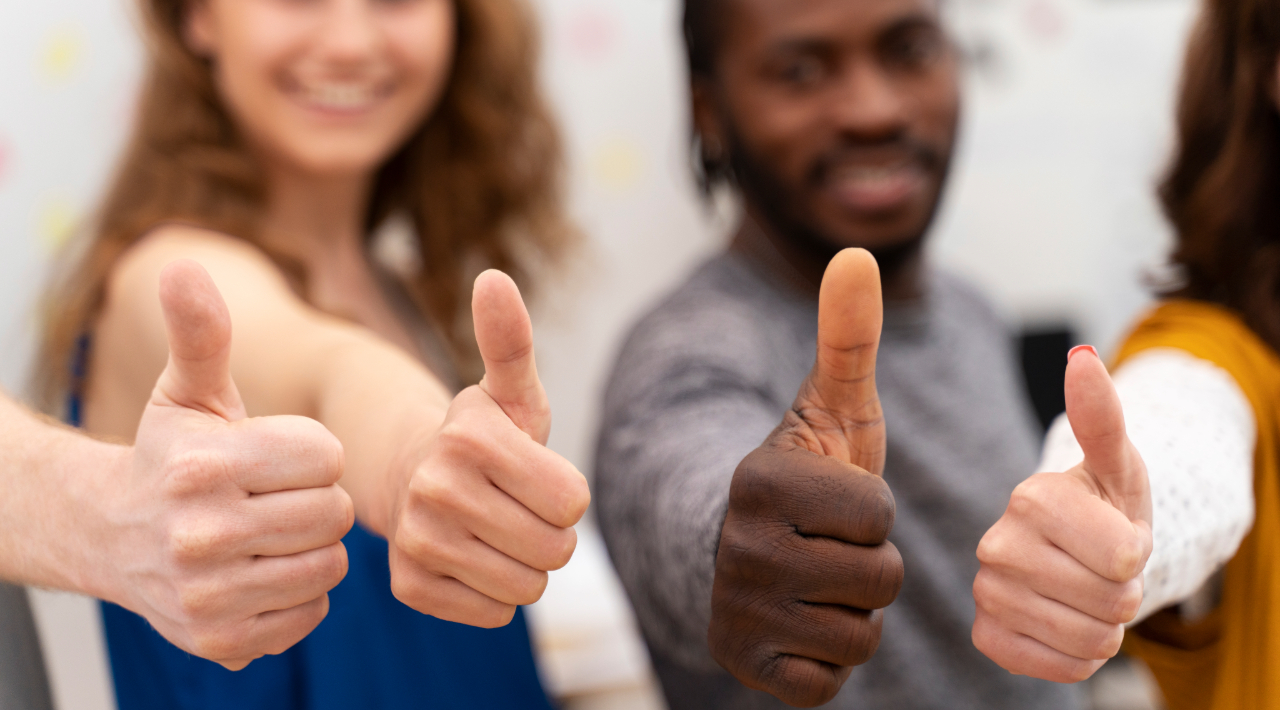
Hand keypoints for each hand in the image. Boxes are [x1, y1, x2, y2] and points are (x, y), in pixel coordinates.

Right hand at [104, 260, 353, 669]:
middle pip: (334, 513)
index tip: (279, 455)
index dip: (315, 452)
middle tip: (276, 496)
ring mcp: (208, 594)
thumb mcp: (188, 391)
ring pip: (329, 566)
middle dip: (317, 499)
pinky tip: (263, 571)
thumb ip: (202, 332)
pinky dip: (300, 594)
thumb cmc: (172, 454)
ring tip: (272, 532)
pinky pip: (311, 614)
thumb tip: (183, 266)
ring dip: (313, 547)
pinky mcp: (220, 641)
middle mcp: (201, 534)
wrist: (112, 535)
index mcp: (205, 466)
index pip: (329, 457)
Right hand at [386, 270, 590, 626]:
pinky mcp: (408, 586)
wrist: (410, 476)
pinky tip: (470, 557)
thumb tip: (494, 277)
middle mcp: (435, 489)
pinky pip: (494, 612)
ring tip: (496, 531)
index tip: (535, 474)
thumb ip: (511, 341)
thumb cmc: (483, 436)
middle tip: (517, 506)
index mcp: (470, 438)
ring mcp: (417, 541)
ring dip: (525, 565)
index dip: (566, 493)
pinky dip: (493, 592)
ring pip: (527, 588)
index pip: (574, 503)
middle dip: (550, 533)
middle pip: (556, 551)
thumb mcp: (509, 390)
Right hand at [708, 249, 903, 707]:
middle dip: (871, 565)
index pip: (877, 516)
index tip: (835, 501)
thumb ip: (849, 336)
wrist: (754, 552)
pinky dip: (828, 658)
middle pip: (878, 579)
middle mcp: (736, 547)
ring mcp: (735, 611)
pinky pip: (832, 681)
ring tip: (817, 581)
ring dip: (854, 611)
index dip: (874, 510)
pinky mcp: (744, 666)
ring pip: (861, 633)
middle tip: (828, 546)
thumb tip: (858, 251)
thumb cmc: (808, 477)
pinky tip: (800, 623)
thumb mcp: (831, 408)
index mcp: (760, 479)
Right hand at [972, 345, 1151, 682]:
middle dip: (1125, 594)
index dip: (1140, 554)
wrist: (1075, 555)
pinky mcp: (985, 634)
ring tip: (1086, 595)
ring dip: (1105, 627)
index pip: (1126, 558)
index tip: (1117, 536)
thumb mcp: (1117, 464)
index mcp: (1030, 498)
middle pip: (1110, 601)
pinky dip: (1076, 656)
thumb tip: (1082, 359)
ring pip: (1088, 641)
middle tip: (1104, 571)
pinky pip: (1057, 667)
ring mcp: (986, 591)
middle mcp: (995, 543)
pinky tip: (1063, 623)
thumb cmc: (1103, 506)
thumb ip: (1102, 416)